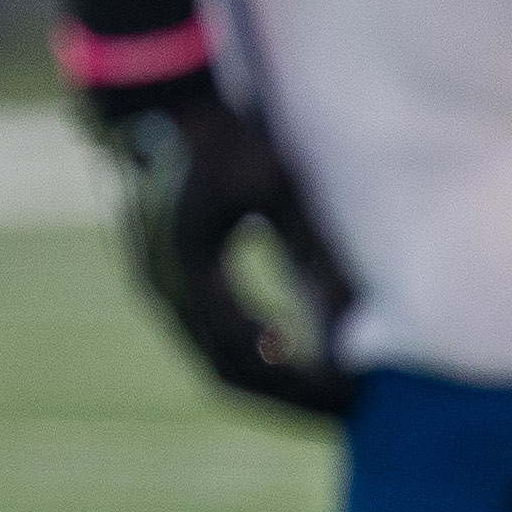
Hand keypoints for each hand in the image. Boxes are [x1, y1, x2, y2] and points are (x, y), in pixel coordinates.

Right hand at [82, 67, 354, 419]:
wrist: (160, 100)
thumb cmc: (225, 135)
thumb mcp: (281, 190)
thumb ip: (315, 254)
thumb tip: (355, 323)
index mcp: (190, 271)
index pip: (246, 359)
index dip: (300, 387)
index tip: (349, 399)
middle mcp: (164, 288)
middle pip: (225, 373)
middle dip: (287, 397)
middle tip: (344, 410)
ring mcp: (156, 282)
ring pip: (211, 355)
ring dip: (266, 375)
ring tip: (324, 385)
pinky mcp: (164, 271)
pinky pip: (204, 328)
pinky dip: (246, 346)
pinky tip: (285, 343)